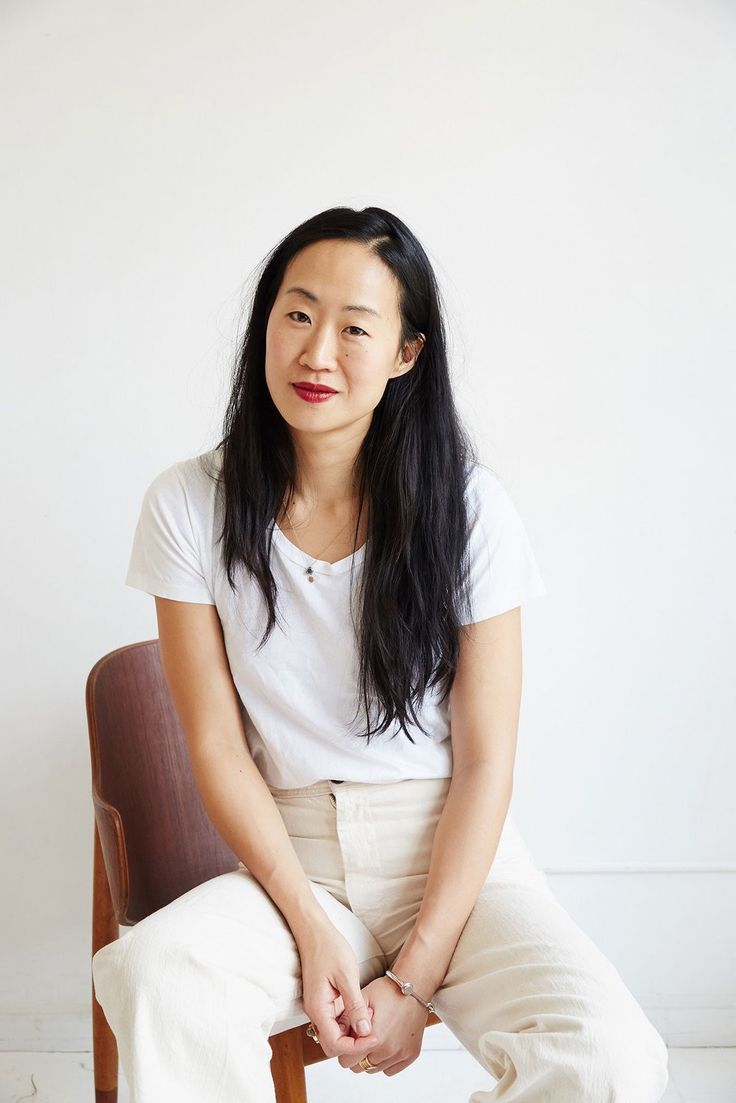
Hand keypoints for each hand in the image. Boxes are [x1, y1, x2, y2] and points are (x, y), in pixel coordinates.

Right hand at [297, 920, 379, 1061]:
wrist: (314, 931)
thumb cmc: (328, 948)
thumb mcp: (347, 975)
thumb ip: (355, 1005)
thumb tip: (364, 1031)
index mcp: (318, 1008)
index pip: (335, 1044)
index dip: (356, 1047)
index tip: (375, 1037)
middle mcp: (315, 1012)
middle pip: (333, 1044)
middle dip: (354, 1044)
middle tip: (374, 1030)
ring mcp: (318, 1007)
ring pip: (334, 1034)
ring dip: (352, 1033)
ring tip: (370, 1019)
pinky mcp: (323, 1001)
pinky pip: (335, 1021)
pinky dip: (348, 1022)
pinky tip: (362, 1011)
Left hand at [337, 975, 430, 1077]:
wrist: (414, 987)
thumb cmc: (387, 990)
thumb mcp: (361, 999)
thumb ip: (346, 1019)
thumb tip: (334, 1033)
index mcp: (372, 1038)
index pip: (346, 1061)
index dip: (344, 1049)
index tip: (348, 1038)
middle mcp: (387, 1051)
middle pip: (359, 1068)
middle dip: (356, 1055)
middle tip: (360, 1037)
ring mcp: (400, 1054)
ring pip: (374, 1069)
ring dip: (370, 1057)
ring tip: (374, 1036)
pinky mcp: (410, 1055)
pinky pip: (390, 1069)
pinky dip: (386, 1060)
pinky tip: (386, 1041)